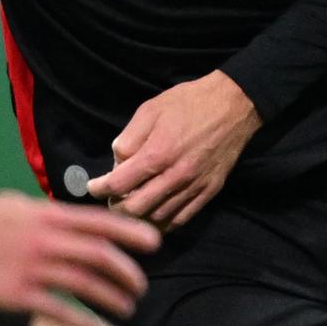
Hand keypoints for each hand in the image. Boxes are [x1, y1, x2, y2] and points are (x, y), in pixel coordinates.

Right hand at [0, 191, 158, 325]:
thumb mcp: (15, 205)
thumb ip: (47, 215)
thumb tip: (75, 221)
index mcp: (45, 216)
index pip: (99, 223)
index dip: (130, 233)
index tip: (155, 243)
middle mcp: (43, 240)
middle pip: (100, 256)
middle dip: (128, 273)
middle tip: (140, 287)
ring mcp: (29, 267)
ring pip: (84, 285)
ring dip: (112, 298)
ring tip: (127, 307)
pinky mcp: (14, 294)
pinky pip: (56, 310)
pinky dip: (80, 320)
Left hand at [90, 70, 258, 229]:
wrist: (233, 104)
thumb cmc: (189, 103)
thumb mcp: (150, 110)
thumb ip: (129, 138)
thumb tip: (117, 162)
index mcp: (157, 153)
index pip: (118, 184)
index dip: (99, 189)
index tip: (93, 187)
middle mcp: (175, 175)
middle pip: (135, 209)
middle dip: (116, 207)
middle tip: (111, 199)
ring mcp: (194, 187)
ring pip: (157, 218)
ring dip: (138, 217)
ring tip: (130, 206)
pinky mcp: (209, 191)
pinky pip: (181, 219)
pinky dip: (162, 222)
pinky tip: (153, 214)